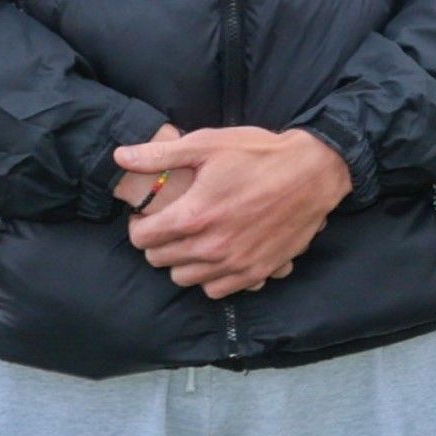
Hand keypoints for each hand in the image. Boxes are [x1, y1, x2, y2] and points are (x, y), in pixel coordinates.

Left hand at [114, 127, 352, 298]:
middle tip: (173, 225)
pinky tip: (218, 256)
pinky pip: (216, 291)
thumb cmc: (260, 154)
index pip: (142, 238)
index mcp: (194, 215)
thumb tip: (120, 157)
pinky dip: (211, 278)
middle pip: (160, 261)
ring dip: (183, 262)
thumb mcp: (208, 144)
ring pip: (184, 279)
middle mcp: (211, 247)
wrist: (315, 171)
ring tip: (195, 240)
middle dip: (159, 242)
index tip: (151, 215)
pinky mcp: (257, 271)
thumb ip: (160, 155)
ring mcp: (235, 263)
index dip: (140, 225)